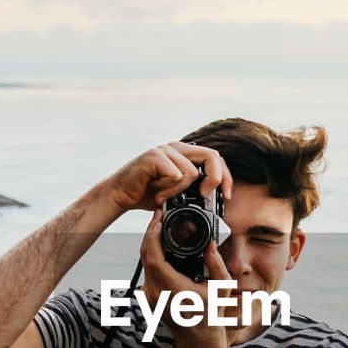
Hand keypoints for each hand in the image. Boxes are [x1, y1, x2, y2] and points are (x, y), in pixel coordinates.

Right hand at [107, 141, 231, 214]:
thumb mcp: (177, 193)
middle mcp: (177, 147)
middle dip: (216, 179)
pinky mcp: (154, 156)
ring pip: (191, 172)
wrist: (120, 195)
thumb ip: (195, 190)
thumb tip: (218, 200)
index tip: (227, 196)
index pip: (215, 158)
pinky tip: (155, 192)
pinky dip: (168, 190)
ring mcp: (165, 150)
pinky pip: (175, 175)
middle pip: (212, 156)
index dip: (226, 177)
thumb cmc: (147, 194)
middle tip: (206, 196)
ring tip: (163, 197)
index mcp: (185, 154)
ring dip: (179, 192)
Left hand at [139, 216, 232, 345]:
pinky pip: (147, 270)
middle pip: (145, 255)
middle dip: (150, 233)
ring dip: (150, 243)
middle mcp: (156, 293)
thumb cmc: (211, 315)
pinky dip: (151, 255)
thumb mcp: (221, 289)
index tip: (158, 219)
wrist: (197, 339)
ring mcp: (149, 296)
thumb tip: (211, 245)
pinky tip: (161, 245)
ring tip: (160, 227)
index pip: (154, 257)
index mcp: (173, 289)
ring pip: (144, 262)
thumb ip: (217, 265)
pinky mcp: (148, 296)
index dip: (153, 235)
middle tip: (159, 216)